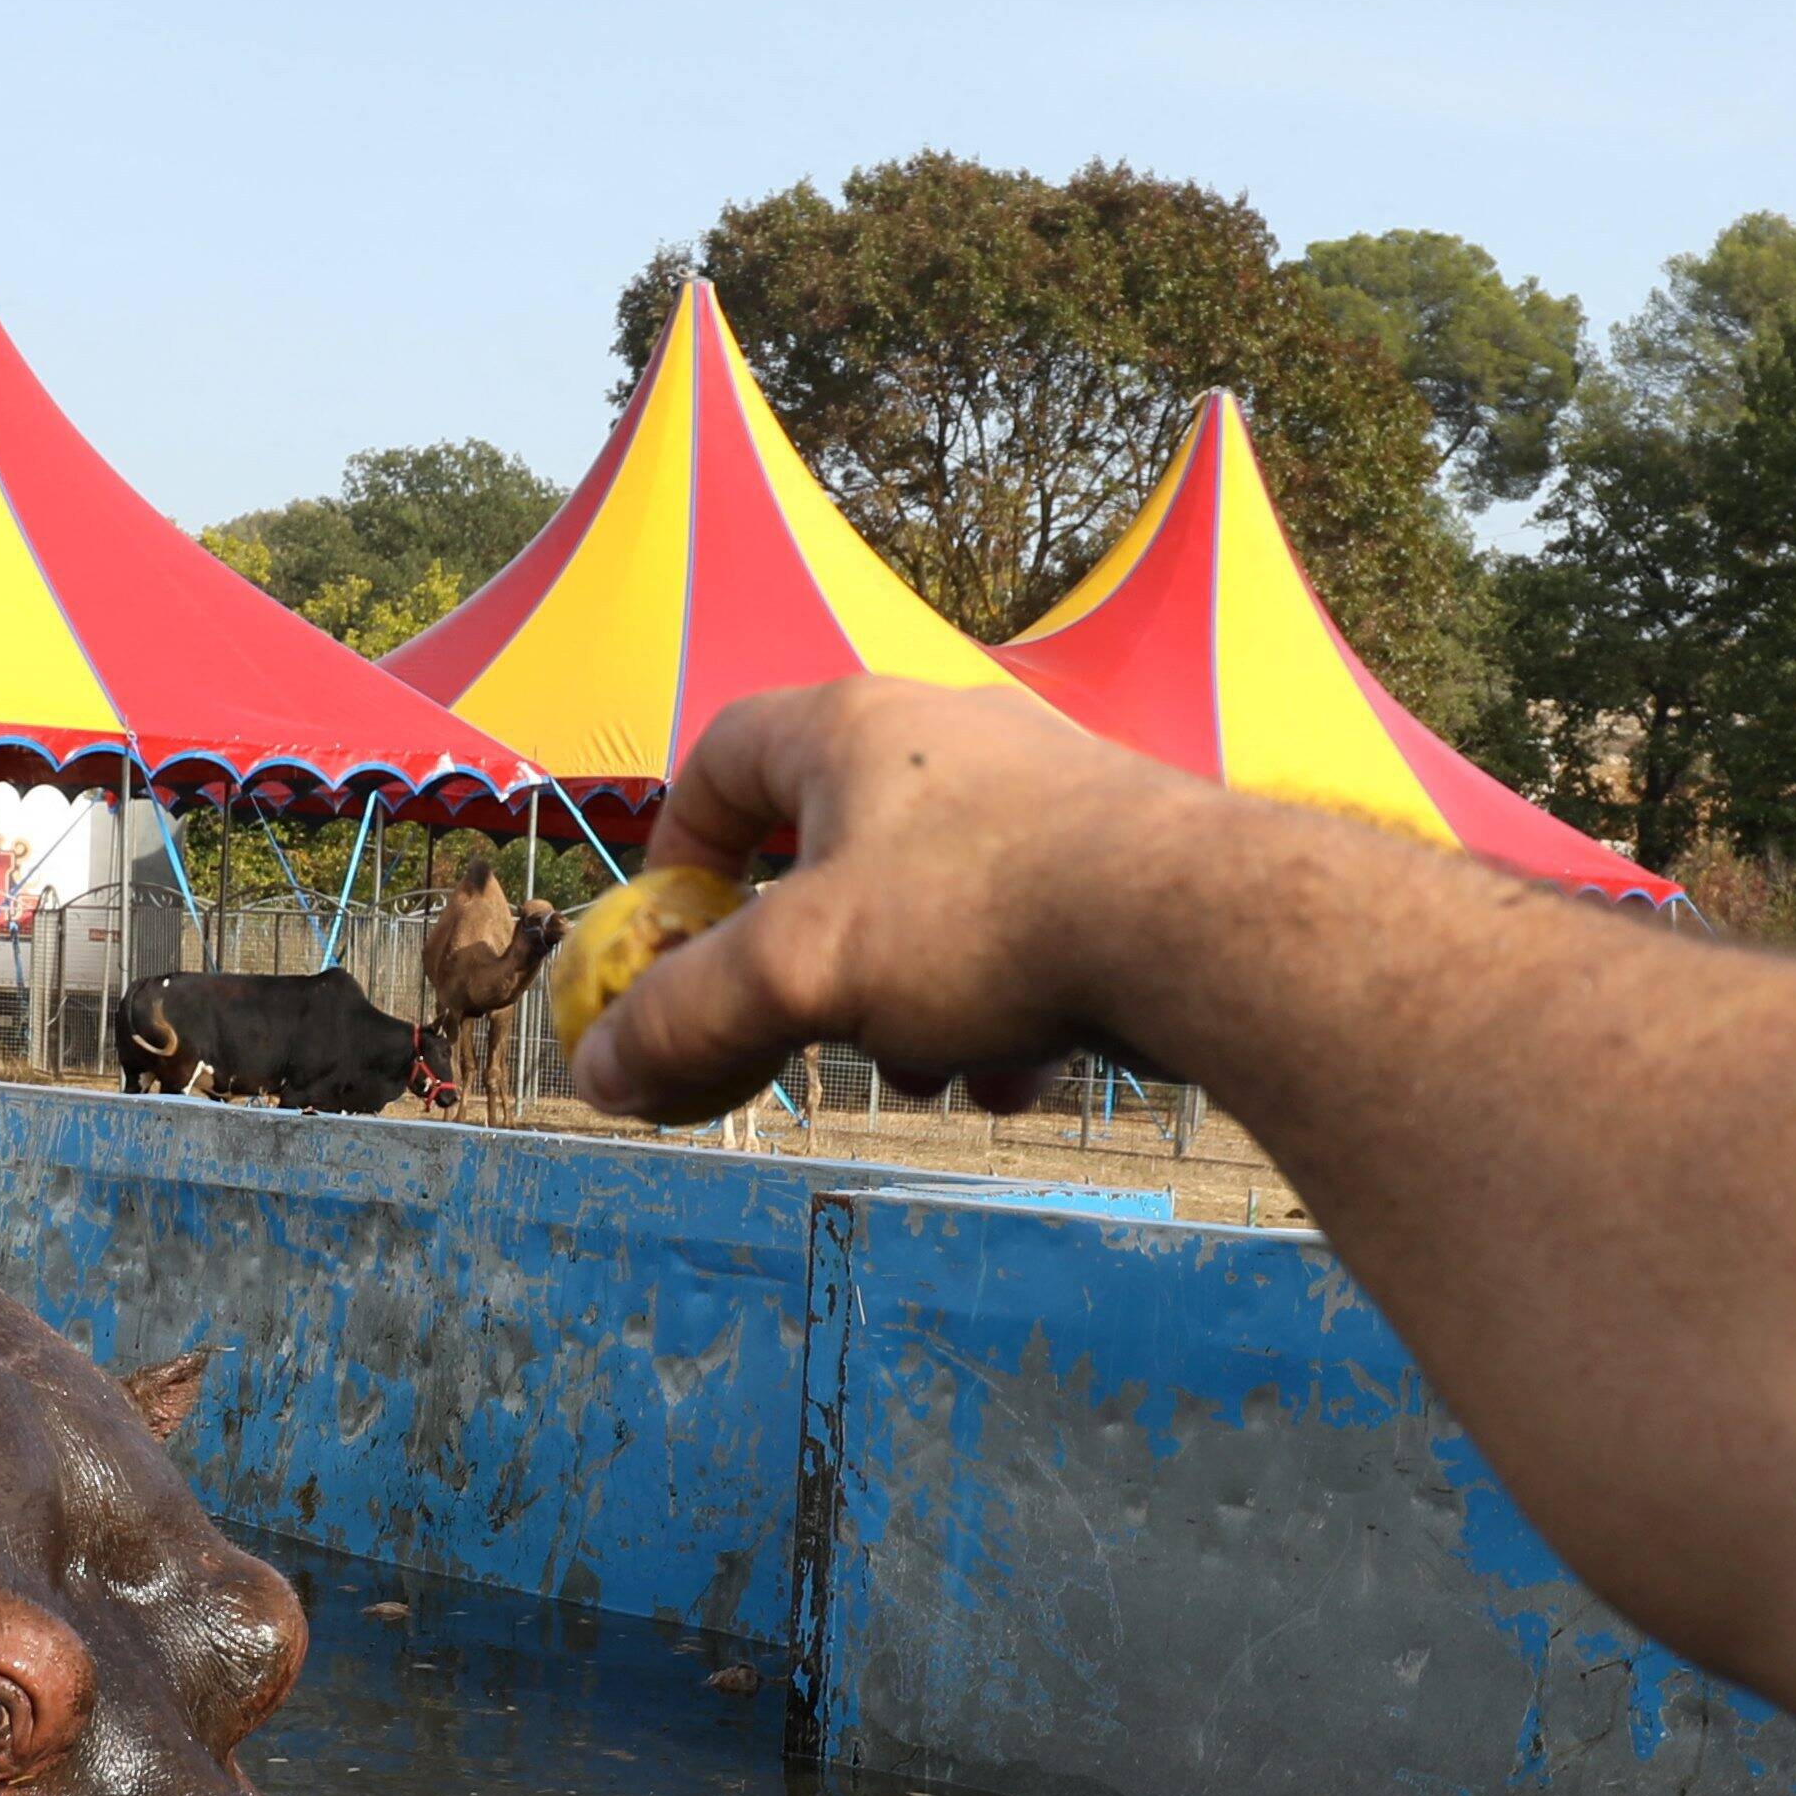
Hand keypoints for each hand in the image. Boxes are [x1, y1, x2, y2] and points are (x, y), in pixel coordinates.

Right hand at [572, 680, 1261, 1126]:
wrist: (1202, 922)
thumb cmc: (987, 916)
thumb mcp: (803, 977)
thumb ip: (687, 1021)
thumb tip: (593, 1073)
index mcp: (853, 723)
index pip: (722, 755)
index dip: (678, 851)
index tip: (676, 938)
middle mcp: (947, 733)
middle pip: (829, 850)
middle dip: (810, 964)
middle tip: (808, 1035)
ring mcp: (1039, 789)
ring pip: (927, 907)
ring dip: (907, 1003)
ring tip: (934, 1066)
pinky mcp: (1113, 852)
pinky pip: (1017, 933)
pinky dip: (997, 1009)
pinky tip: (1018, 1073)